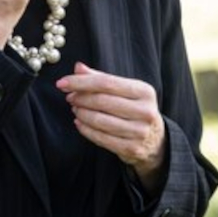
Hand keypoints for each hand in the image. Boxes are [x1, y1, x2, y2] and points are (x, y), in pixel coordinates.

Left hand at [57, 62, 166, 188]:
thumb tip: (78, 67)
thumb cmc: (135, 110)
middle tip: (69, 97)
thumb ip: (102, 78)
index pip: (107, 82)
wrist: (155, 141)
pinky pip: (100, 138)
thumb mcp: (125, 91)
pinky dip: (85, 129)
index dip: (81, 82)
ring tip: (75, 109)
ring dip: (81, 113)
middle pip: (102, 100)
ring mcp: (139, 132)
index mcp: (144, 91)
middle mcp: (145, 111)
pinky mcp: (131, 149)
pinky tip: (79, 123)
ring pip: (99, 120)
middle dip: (80, 98)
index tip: (62, 83)